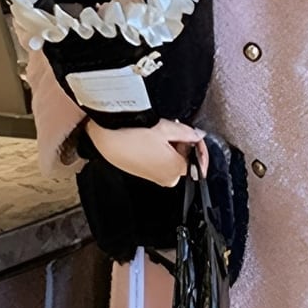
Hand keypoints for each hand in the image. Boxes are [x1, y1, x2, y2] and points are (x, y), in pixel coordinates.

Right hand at [87, 118, 208, 185]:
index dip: (199, 146)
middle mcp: (168, 178)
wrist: (108, 141)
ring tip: (158, 134)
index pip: (198, 160)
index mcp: (176, 169)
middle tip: (172, 130)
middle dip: (183, 145)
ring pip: (173, 161)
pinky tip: (150, 141)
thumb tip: (198, 135)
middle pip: (185, 160)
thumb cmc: (132, 135)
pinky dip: (160, 152)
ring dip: (171, 147)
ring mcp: (157, 178)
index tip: (196, 136)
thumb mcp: (165, 128)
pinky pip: (161, 163)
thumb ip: (187, 132)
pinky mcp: (147, 176)